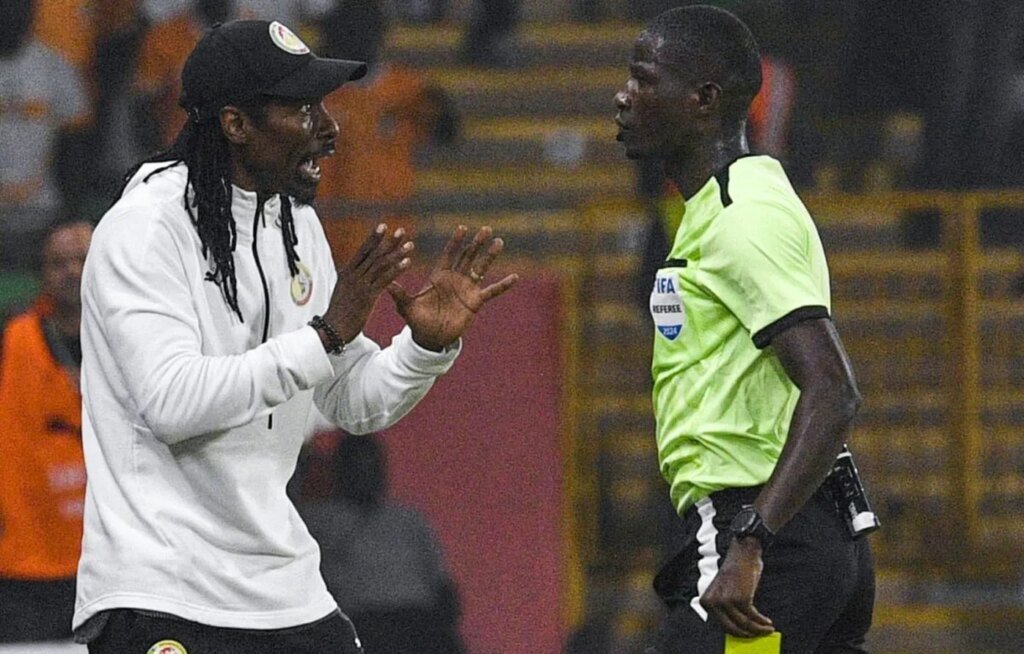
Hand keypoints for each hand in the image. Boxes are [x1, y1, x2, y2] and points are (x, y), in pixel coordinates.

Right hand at [324, 224, 413, 341]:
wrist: (332, 329)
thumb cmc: (338, 314)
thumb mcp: (343, 292)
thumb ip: (352, 281)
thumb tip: (357, 273)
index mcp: (347, 273)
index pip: (362, 251)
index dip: (373, 238)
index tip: (383, 226)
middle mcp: (353, 275)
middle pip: (373, 254)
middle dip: (388, 242)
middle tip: (402, 231)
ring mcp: (360, 285)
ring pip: (381, 264)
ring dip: (397, 254)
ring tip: (410, 245)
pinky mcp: (368, 296)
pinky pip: (385, 279)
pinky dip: (397, 270)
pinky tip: (407, 263)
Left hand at [387, 225, 517, 350]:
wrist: (431, 337)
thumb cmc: (417, 320)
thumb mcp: (406, 306)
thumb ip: (399, 294)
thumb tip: (385, 283)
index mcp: (439, 276)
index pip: (449, 254)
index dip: (456, 242)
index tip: (462, 228)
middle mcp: (455, 279)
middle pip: (468, 256)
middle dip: (476, 243)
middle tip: (485, 228)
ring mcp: (467, 289)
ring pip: (481, 268)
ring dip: (490, 256)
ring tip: (499, 242)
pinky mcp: (475, 302)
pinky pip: (492, 291)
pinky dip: (503, 285)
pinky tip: (515, 277)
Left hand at [699, 538, 774, 637]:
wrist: (743, 552)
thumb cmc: (736, 570)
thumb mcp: (724, 591)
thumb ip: (725, 608)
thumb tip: (738, 627)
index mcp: (706, 601)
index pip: (720, 624)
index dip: (734, 631)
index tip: (746, 634)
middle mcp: (713, 602)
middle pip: (731, 628)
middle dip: (746, 634)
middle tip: (757, 635)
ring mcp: (726, 601)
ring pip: (744, 625)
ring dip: (757, 630)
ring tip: (767, 630)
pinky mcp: (741, 599)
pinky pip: (753, 618)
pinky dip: (761, 622)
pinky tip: (767, 623)